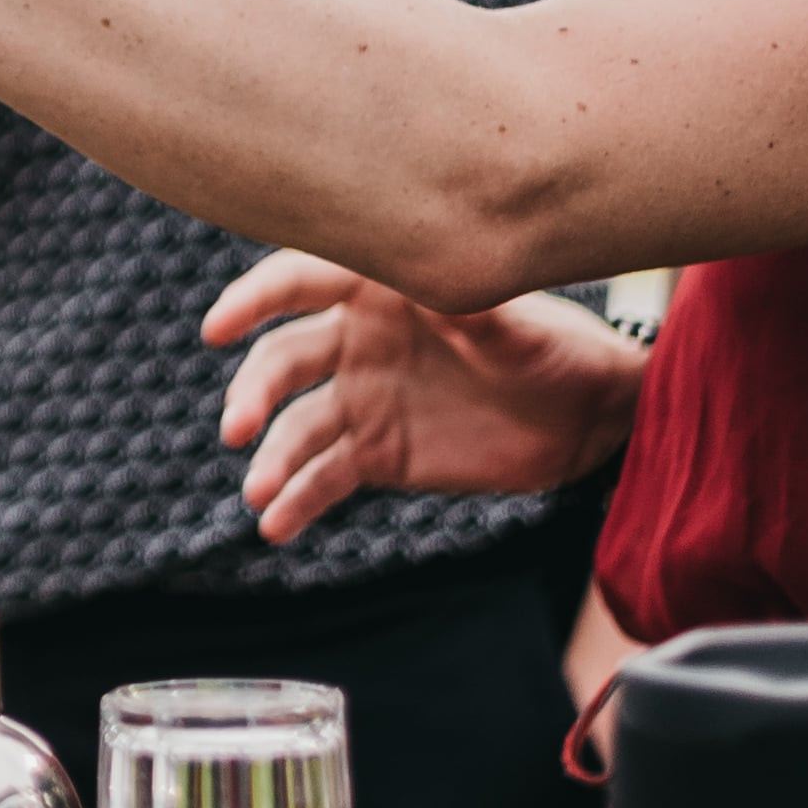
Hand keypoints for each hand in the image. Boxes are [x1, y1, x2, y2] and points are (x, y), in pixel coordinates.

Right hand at [201, 252, 646, 542]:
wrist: (590, 417)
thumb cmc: (556, 348)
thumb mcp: (517, 321)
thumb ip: (468, 305)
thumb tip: (432, 282)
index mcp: (378, 294)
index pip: (299, 284)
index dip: (252, 301)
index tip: (217, 328)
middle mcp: (356, 343)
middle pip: (283, 362)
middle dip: (254, 393)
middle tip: (239, 429)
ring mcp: (363, 401)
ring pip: (297, 427)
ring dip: (272, 457)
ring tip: (260, 492)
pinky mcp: (379, 455)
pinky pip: (326, 477)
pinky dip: (298, 500)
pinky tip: (276, 525)